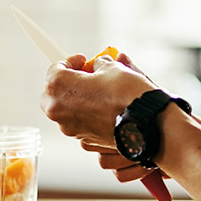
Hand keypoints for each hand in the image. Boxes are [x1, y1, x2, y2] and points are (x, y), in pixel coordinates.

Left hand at [39, 50, 153, 157]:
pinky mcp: (84, 139)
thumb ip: (99, 65)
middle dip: (68, 83)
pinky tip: (106, 109)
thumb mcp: (113, 68)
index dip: (71, 62)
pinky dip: (87, 115)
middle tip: (87, 76)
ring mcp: (69, 127)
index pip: (56, 68)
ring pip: (66, 110)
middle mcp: (57, 109)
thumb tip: (99, 65)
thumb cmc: (127, 93)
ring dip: (78, 100)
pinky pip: (79, 123)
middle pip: (54, 92)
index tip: (83, 61)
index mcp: (58, 85)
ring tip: (100, 93)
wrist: (146, 124)